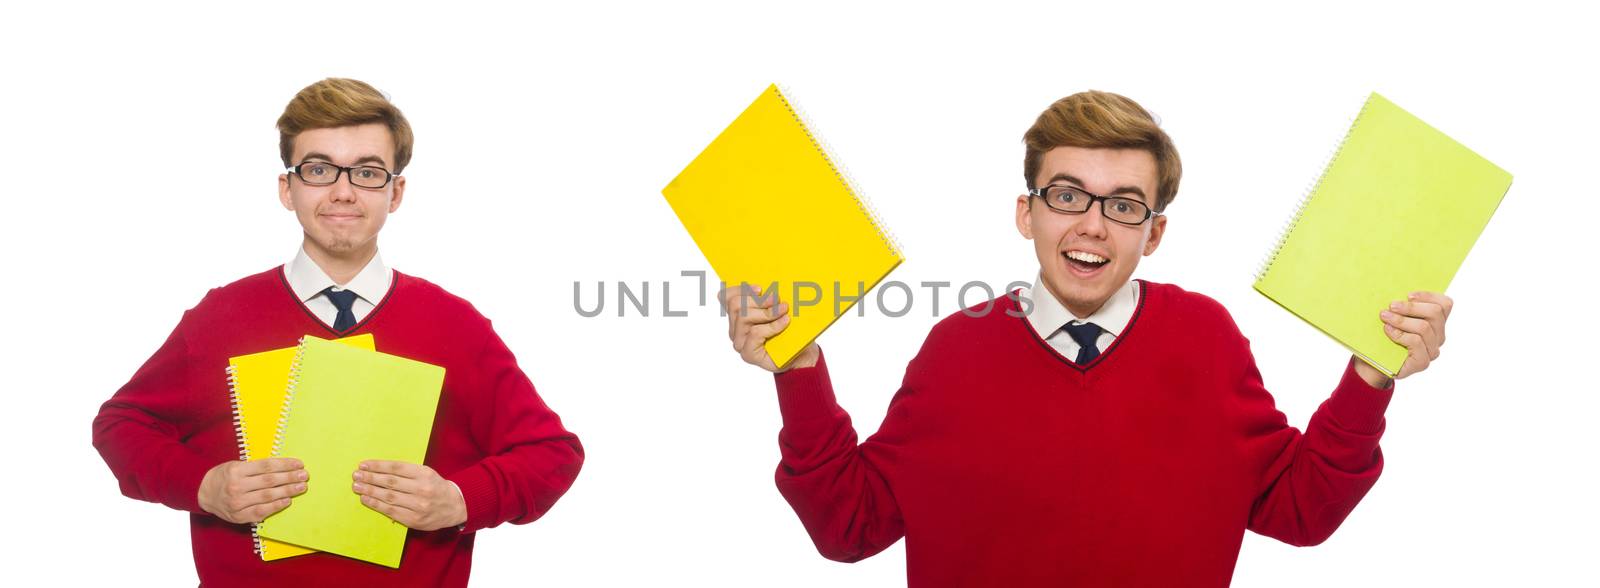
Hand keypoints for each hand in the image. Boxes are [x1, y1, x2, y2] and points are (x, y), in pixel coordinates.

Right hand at [197, 458, 307, 523]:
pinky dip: (275, 506)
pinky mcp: (239, 516)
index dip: (285, 464)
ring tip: (301, 487)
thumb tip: (284, 466)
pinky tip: (287, 501)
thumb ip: (256, 467)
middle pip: (269, 481)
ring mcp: (237, 502)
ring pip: (267, 496)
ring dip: (288, 491)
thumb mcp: (236, 465)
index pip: (266, 466)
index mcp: (236, 470)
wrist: (204, 493)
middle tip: (305, 476)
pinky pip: (261, 511)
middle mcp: (236, 486)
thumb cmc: (225, 477)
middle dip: (290, 477)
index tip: (299, 464)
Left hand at [352, 460, 466, 530]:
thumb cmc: (436, 487)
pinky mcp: (414, 519)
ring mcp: (418, 505)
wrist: (455, 506)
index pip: (396, 468)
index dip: (378, 466)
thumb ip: (407, 472)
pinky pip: (391, 511)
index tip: (364, 464)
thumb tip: (379, 470)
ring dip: (370, 491)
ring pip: (389, 497)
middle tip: (356, 475)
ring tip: (357, 486)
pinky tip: (366, 499)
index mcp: (424, 474)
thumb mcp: (426, 473)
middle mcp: (421, 489)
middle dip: (370, 478)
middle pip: (390, 482)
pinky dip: (376, 505)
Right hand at [718, 284, 819, 372]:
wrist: (801, 355)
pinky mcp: (748, 354)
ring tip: (784, 310)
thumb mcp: (779, 309)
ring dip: (767, 312)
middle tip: (777, 298)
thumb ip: (770, 297)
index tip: (760, 288)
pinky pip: (755, 333)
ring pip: (743, 317)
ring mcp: (740, 342)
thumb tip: (772, 283)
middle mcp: (735, 329)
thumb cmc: (790, 331)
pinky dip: (773, 325)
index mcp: (737, 315)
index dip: (740, 289)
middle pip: (735, 305)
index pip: (725, 296)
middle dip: (758, 300)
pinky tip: (785, 322)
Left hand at [1353, 291, 1452, 386]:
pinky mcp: (1422, 362)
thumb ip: (1401, 306)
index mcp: (1436, 323)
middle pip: (1435, 313)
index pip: (1445, 304)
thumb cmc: (1383, 336)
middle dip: (1411, 307)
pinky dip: (1400, 334)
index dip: (1429, 296)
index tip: (1408, 295)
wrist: (1373, 363)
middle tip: (1391, 305)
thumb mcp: (1393, 317)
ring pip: (1424, 327)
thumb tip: (1396, 289)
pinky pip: (1416, 342)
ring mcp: (1432, 350)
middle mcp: (1438, 336)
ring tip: (1385, 317)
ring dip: (1401, 320)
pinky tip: (1388, 331)